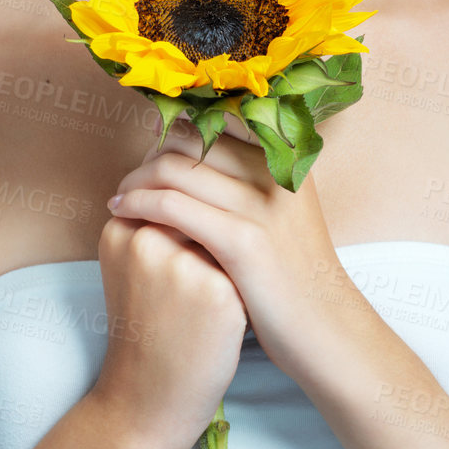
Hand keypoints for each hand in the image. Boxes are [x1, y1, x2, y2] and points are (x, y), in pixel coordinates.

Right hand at [88, 210, 249, 448]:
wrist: (148, 400)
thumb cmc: (146, 330)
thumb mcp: (133, 267)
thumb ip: (152, 223)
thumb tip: (200, 182)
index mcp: (119, 230)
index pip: (169, 194)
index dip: (188, 222)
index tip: (184, 258)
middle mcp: (145, 239)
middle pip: (198, 208)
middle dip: (210, 234)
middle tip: (195, 282)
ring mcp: (180, 264)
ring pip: (224, 232)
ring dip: (229, 255)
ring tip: (211, 296)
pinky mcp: (216, 290)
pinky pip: (244, 264)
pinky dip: (245, 283)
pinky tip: (229, 313)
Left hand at [106, 112, 350, 379]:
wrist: (327, 331)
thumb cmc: (291, 271)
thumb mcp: (279, 209)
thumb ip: (245, 174)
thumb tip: (184, 139)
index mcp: (284, 156)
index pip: (212, 118)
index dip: (173, 130)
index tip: (152, 152)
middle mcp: (276, 169)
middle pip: (187, 138)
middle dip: (149, 154)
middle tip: (131, 179)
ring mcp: (261, 204)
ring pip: (172, 168)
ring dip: (134, 180)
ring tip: (121, 198)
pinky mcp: (244, 240)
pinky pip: (171, 205)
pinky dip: (138, 204)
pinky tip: (122, 214)